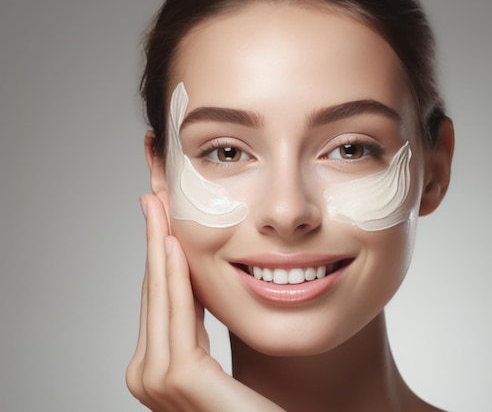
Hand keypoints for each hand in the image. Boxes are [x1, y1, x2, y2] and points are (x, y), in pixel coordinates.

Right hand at [126, 194, 284, 411]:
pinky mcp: (180, 376)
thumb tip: (192, 289)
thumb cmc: (248, 408)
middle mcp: (145, 375)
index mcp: (153, 368)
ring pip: (161, 296)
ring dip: (159, 248)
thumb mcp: (213, 358)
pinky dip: (175, 277)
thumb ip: (195, 329)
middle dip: (153, 242)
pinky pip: (179, 313)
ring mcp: (157, 379)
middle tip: (152, 198)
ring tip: (158, 207)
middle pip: (153, 292)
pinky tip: (174, 245)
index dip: (157, 255)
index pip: (157, 300)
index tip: (159, 218)